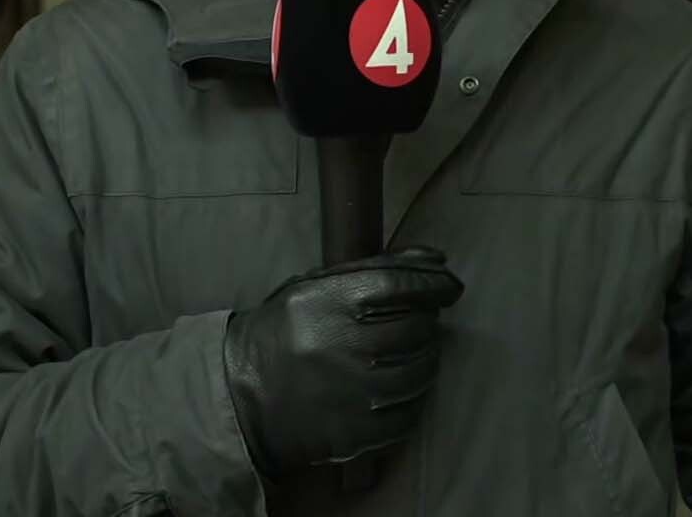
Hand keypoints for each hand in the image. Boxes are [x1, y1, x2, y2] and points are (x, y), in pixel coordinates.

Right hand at [223, 247, 463, 477]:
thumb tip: (436, 259)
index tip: (449, 285)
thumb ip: (374, 269)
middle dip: (426, 320)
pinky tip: (394, 385)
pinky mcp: (362, 432)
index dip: (434, 283)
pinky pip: (412, 410)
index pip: (400, 286)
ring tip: (404, 351)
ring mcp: (356, 394)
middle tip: (414, 319)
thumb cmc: (282, 332)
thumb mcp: (313, 288)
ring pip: (422, 369)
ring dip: (423, 356)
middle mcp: (345, 347)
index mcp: (327, 305)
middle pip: (418, 328)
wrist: (242, 395)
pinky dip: (412, 395)